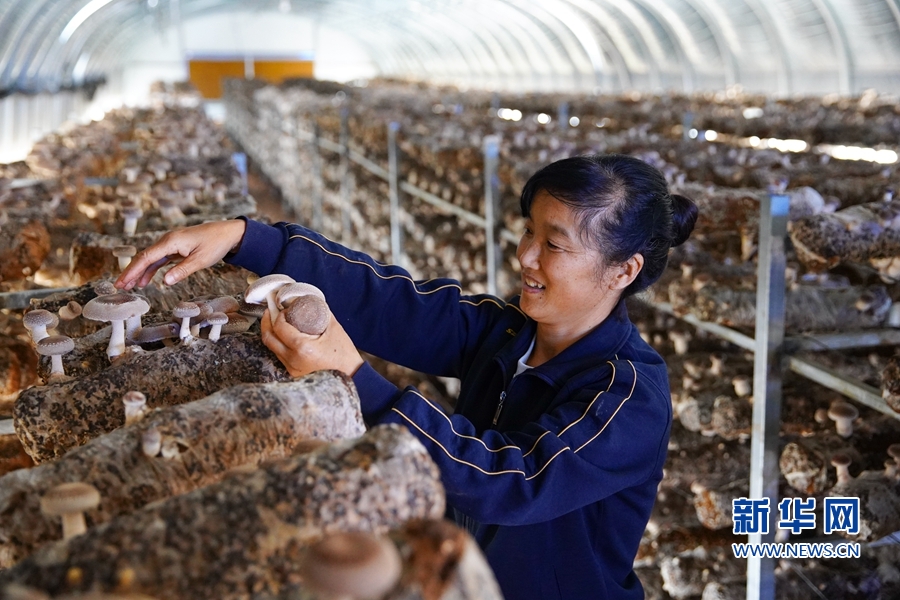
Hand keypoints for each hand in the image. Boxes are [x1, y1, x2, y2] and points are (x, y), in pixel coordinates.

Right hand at [116, 219, 246, 289]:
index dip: (133, 271)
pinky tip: (145, 281)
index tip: (123, 282)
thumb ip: (182, 270)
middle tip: (119, 286)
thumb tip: (165, 282)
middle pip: (144, 258)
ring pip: (150, 259)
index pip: (146, 257)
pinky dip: (151, 270)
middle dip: (131, 272)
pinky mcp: (175, 248)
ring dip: (139, 272)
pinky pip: (159, 260)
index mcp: (171, 241)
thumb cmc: (215, 244)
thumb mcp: (201, 260)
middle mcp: (168, 241)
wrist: (227, 233)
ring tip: (130, 287)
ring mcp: (171, 244)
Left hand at [260, 308, 363, 377]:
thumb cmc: (344, 354)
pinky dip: (279, 343)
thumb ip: (320, 311)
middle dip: (266, 322)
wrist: (351, 376)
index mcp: (302, 348)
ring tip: (276, 321)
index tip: (283, 308)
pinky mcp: (293, 373)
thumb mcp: (333, 328)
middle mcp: (293, 360)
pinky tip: (284, 336)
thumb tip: (309, 299)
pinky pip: (279, 355)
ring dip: (272, 333)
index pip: (279, 327)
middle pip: (269, 338)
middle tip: (270, 311)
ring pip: (272, 348)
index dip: (277, 314)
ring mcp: (292, 369)